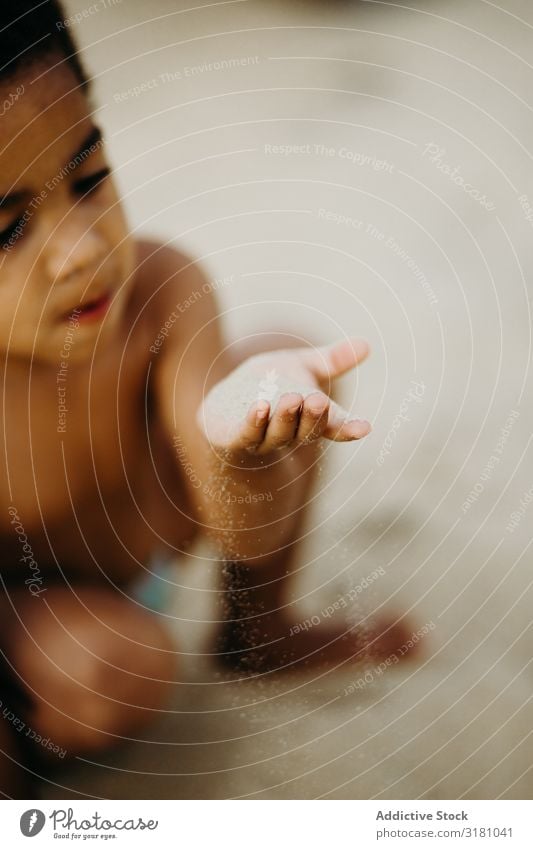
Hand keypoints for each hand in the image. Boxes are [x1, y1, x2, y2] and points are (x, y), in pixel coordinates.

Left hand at [197, 337, 371, 455]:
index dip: (348, 428)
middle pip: (306, 431)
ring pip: (278, 434)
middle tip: (318, 401)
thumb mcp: (301, 366)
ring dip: (286, 417)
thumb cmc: (269, 385)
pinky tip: (260, 406)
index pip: (333, 426)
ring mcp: (262, 439)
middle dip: (313, 417)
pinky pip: (247, 434)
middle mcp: (290, 433)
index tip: (364, 427)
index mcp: (310, 419)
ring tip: (292, 399)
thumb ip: (331, 360)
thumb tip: (366, 344)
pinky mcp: (234, 438)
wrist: (224, 403)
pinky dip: (255, 421)